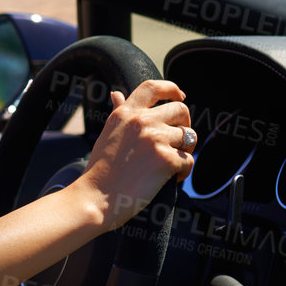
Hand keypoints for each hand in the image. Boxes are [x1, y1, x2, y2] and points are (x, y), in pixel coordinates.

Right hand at [75, 78, 193, 229]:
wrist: (95, 198)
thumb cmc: (100, 171)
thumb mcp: (107, 134)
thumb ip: (118, 112)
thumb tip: (116, 94)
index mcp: (125, 113)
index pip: (154, 87)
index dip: (172, 89)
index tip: (180, 97)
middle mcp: (141, 121)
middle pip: (180, 110)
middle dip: (185, 125)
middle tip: (178, 142)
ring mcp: (155, 138)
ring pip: (188, 136)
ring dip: (184, 151)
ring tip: (170, 165)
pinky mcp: (166, 159)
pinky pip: (189, 160)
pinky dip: (183, 173)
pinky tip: (170, 180)